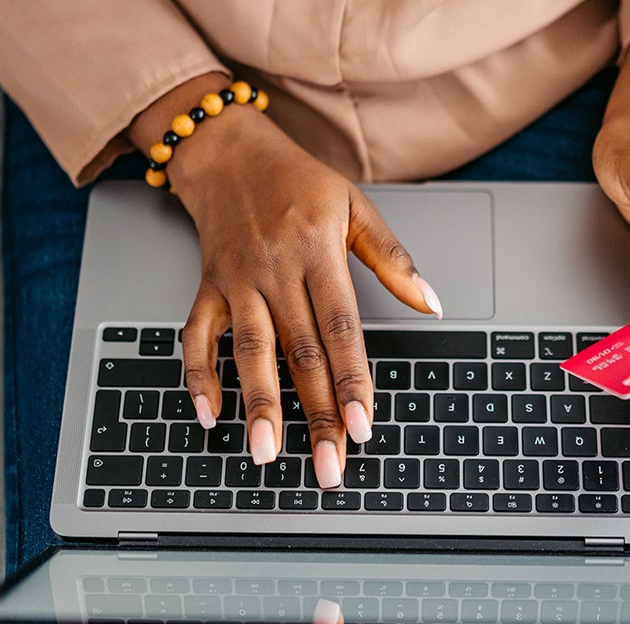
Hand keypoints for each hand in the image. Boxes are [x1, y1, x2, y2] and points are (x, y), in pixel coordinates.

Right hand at [130, 75, 440, 487]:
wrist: (229, 153)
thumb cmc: (296, 181)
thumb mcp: (356, 205)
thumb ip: (393, 258)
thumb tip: (433, 304)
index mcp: (318, 252)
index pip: (341, 329)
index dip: (353, 381)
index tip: (364, 426)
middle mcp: (275, 271)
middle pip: (300, 353)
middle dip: (316, 414)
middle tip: (329, 465)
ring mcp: (237, 281)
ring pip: (249, 352)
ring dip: (259, 406)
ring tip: (267, 455)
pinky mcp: (206, 287)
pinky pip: (195, 337)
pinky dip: (199, 377)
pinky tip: (209, 416)